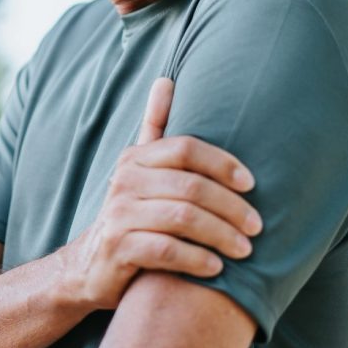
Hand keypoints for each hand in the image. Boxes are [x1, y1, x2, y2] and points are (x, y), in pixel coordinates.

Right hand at [61, 78, 261, 310]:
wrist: (91, 264)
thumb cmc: (132, 211)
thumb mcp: (140, 167)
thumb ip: (155, 126)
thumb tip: (165, 80)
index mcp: (136, 158)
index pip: (186, 148)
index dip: (222, 163)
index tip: (251, 184)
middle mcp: (125, 181)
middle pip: (191, 186)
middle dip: (230, 207)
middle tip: (256, 227)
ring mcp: (119, 214)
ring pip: (182, 218)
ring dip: (221, 235)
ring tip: (244, 250)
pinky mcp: (119, 248)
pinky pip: (166, 250)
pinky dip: (196, 259)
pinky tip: (216, 267)